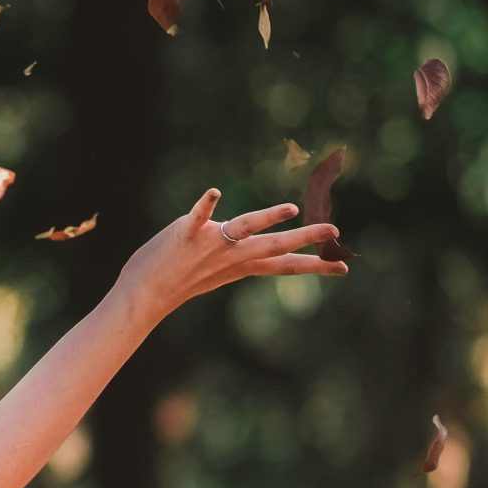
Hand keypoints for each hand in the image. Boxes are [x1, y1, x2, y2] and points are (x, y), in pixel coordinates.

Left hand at [116, 188, 346, 320]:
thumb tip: (255, 241)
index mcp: (241, 265)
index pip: (284, 265)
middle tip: (334, 231)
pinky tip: (214, 193)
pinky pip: (198, 216)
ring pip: (245, 227)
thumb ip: (238, 255)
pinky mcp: (186, 234)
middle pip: (275, 245)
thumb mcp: (217, 271)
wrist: (143, 295)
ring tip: (290, 209)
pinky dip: (206, 205)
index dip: (315, 265)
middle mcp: (231, 256)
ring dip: (268, 217)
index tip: (344, 267)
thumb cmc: (178, 281)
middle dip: (306, 237)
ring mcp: (210, 244)